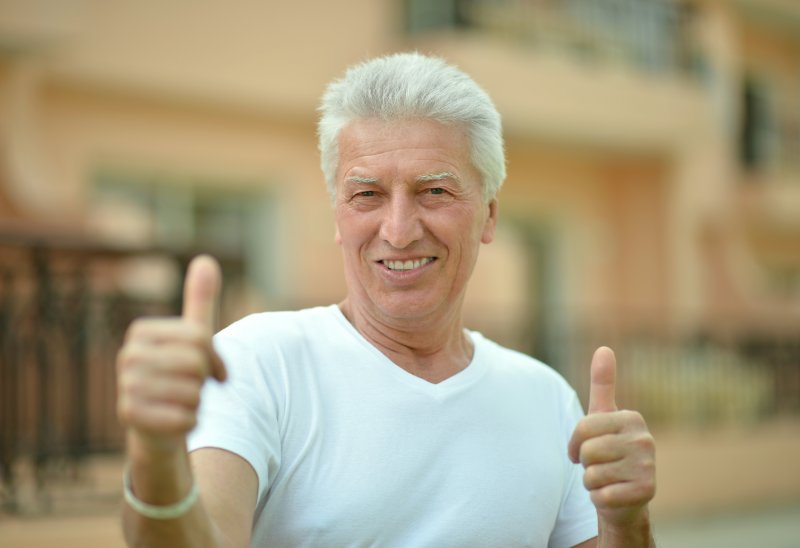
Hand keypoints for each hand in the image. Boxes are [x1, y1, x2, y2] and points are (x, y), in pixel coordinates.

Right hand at [117, 255, 226, 455]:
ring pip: (192, 392)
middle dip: (204, 381)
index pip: (200, 338)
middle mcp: (127, 356)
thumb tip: (206, 259)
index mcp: (141, 331)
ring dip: (196, 403)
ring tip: (180, 403)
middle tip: (192, 389)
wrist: (159, 427)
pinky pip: (185, 417)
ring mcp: (125, 386)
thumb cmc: (179, 377)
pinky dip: (190, 422)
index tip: (213, 371)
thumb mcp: (193, 338)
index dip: (216, 359)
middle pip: (195, 363)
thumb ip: (200, 301)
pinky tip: (176, 421)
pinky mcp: (129, 416)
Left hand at [568, 347, 655, 532]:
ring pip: (592, 475)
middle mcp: (645, 440)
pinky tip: (614, 495)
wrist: (625, 497)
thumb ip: (603, 384)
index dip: (574, 443)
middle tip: (599, 466)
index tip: (582, 449)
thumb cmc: (609, 451)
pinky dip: (600, 499)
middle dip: (585, 464)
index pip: (584, 428)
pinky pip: (601, 496)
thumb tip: (604, 348)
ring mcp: (648, 467)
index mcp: (632, 418)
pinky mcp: (646, 492)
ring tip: (607, 479)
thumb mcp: (604, 416)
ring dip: (592, 482)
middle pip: (588, 451)